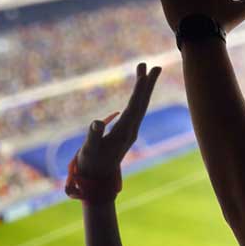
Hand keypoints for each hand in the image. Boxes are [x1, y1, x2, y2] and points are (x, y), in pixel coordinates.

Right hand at [71, 63, 160, 184]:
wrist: (97, 179)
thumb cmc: (91, 163)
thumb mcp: (89, 149)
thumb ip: (93, 135)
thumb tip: (97, 123)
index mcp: (124, 132)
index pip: (134, 106)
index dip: (140, 90)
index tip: (145, 73)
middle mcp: (131, 130)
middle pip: (142, 103)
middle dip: (147, 84)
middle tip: (155, 66)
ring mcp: (130, 131)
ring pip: (140, 106)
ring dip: (144, 88)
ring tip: (145, 71)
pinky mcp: (126, 132)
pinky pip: (135, 110)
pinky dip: (137, 97)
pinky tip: (138, 91)